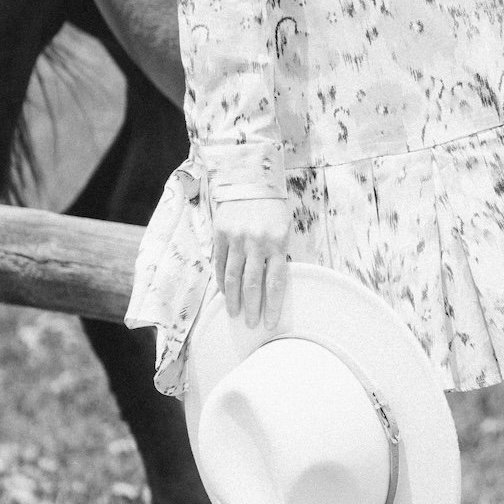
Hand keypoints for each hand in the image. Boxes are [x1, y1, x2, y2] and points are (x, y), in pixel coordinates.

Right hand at [212, 196, 289, 329]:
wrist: (250, 178)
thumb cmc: (272, 207)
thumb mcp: (284, 228)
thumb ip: (279, 254)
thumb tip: (274, 284)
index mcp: (277, 242)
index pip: (275, 282)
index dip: (272, 306)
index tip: (269, 323)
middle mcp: (256, 242)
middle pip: (252, 284)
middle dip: (252, 309)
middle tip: (251, 325)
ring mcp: (236, 238)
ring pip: (232, 277)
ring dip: (233, 300)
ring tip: (234, 314)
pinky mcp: (221, 233)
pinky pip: (220, 264)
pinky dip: (221, 281)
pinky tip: (223, 292)